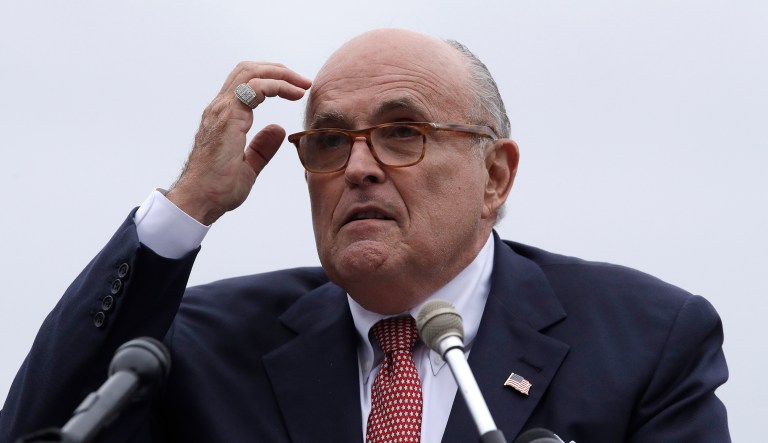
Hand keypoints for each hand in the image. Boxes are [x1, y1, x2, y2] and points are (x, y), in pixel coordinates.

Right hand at [167, 62, 311, 224]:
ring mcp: (222, 110)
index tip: (296, 90)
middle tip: (303, 81)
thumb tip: (277, 130)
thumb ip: (262, 147)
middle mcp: (220, 107)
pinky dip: (278, 85)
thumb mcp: (248, 165)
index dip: (272, 79)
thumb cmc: (217, 188)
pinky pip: (256, 88)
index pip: (245, 82)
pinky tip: (293, 95)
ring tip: (302, 84)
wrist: (200, 200)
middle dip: (279, 69)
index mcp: (224, 116)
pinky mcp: (228, 117)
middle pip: (248, 69)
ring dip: (281, 74)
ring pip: (251, 72)